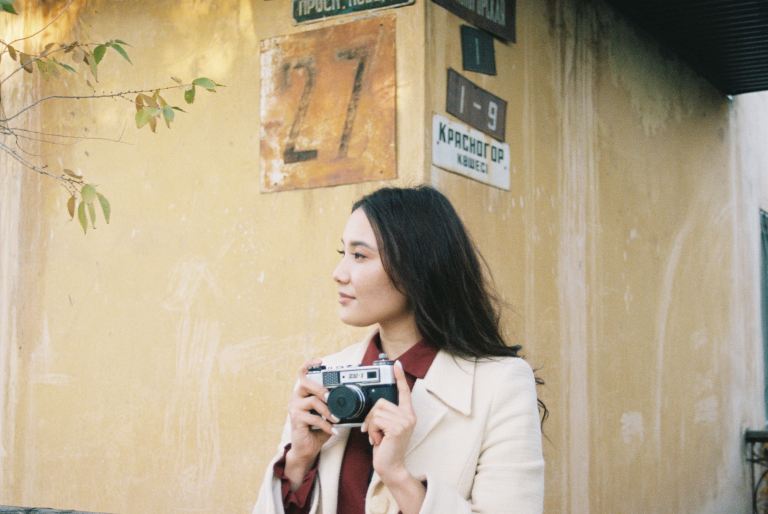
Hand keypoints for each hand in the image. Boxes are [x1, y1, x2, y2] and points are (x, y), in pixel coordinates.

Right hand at [285, 359, 338, 485]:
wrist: (307, 448)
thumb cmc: (317, 429)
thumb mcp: (327, 414)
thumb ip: (334, 405)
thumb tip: (351, 399)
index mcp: (303, 393)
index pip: (302, 373)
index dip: (309, 364)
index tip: (320, 361)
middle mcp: (296, 397)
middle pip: (305, 383)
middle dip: (321, 388)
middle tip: (331, 397)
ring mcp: (294, 408)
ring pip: (313, 401)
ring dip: (328, 410)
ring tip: (336, 419)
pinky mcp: (295, 419)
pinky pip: (314, 418)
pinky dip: (326, 425)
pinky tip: (333, 430)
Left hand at [361, 360, 415, 483]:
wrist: (390, 466)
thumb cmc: (387, 448)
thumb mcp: (388, 428)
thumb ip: (386, 415)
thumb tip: (376, 405)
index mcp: (407, 414)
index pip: (404, 392)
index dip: (400, 377)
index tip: (396, 364)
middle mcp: (409, 416)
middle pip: (381, 402)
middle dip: (372, 417)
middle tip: (375, 431)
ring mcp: (404, 421)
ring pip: (377, 411)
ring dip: (372, 426)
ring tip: (378, 437)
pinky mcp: (397, 428)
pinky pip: (376, 420)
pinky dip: (373, 431)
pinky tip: (379, 440)